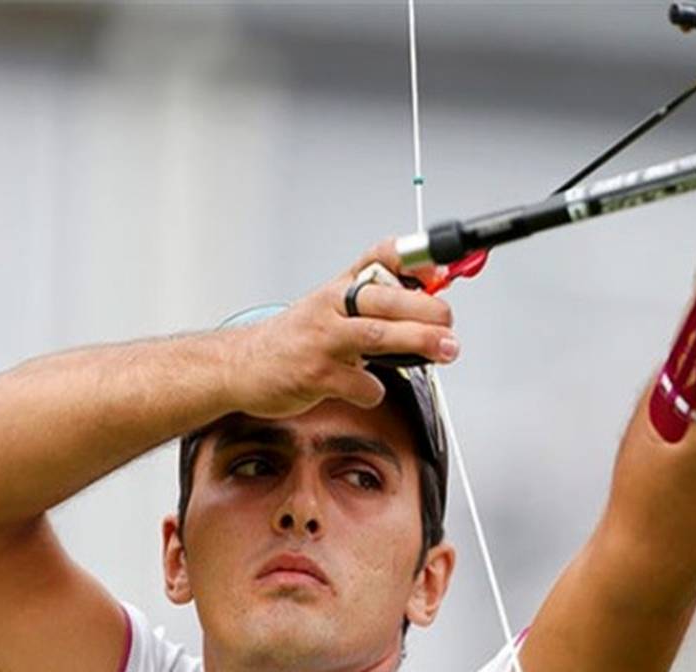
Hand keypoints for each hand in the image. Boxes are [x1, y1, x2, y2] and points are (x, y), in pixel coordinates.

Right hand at [218, 239, 457, 417]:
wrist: (244, 364)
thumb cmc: (298, 337)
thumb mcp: (333, 308)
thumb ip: (377, 304)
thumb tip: (432, 298)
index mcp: (340, 287)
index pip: (379, 257)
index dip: (413, 257)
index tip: (440, 268)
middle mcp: (331, 306)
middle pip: (385, 299)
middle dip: (427, 309)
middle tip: (451, 322)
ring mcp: (322, 340)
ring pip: (377, 335)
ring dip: (418, 342)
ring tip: (446, 350)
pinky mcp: (315, 374)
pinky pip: (361, 385)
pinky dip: (375, 391)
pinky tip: (371, 390)